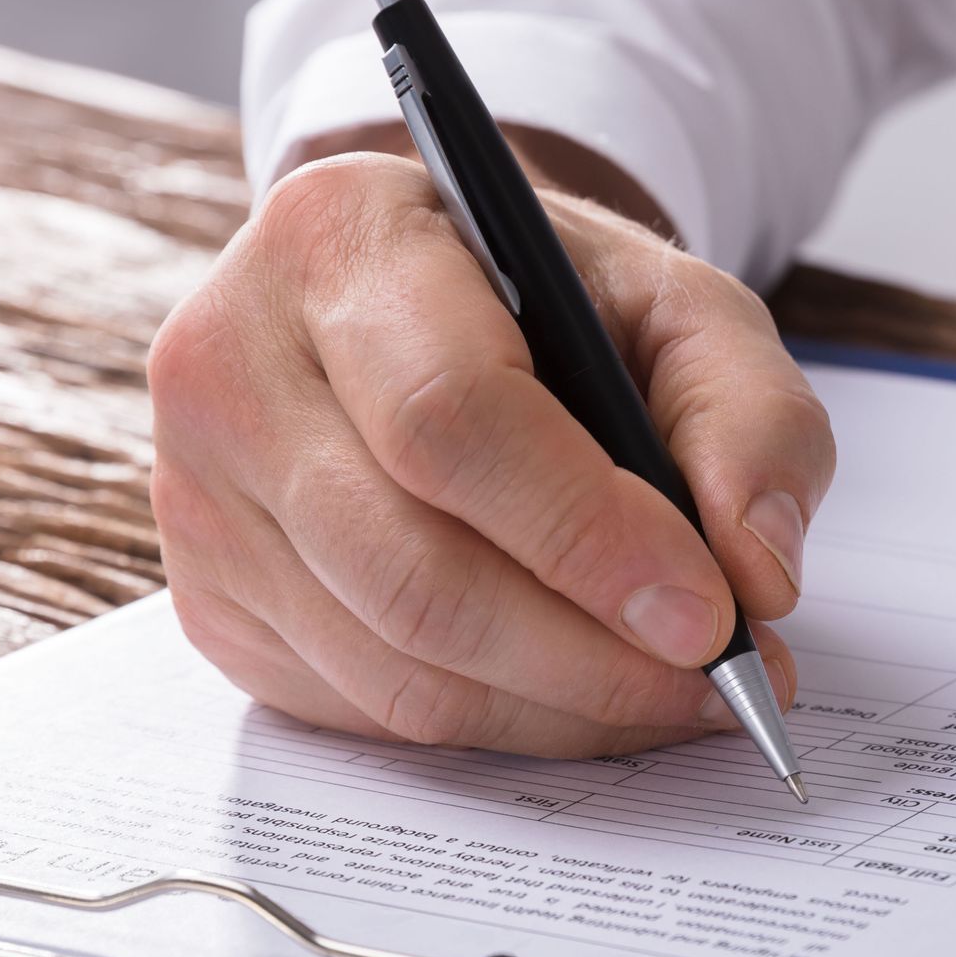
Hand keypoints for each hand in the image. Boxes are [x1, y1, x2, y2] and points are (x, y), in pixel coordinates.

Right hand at [148, 141, 834, 755]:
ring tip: (667, 691)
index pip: (448, 417)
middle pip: (410, 568)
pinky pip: (358, 706)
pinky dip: (488, 720)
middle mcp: (229, 360)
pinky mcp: (206, 593)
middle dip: (587, 656)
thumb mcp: (674, 302)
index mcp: (338, 236)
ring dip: (555, 707)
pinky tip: (567, 685)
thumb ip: (749, 414)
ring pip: (388, 662)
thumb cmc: (542, 298)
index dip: (584, 534)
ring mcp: (197, 489)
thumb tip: (757, 577)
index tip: (706, 613)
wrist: (411, 302)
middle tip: (713, 682)